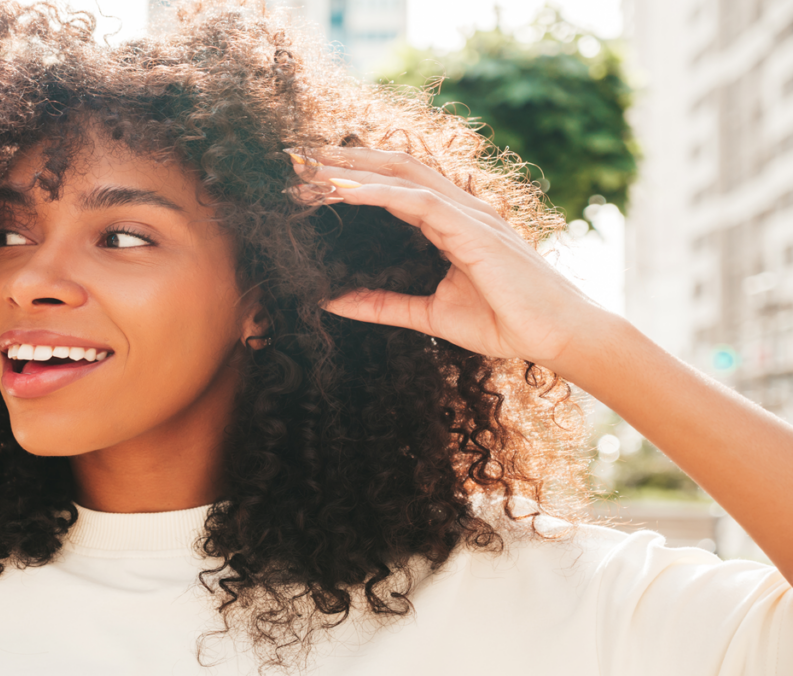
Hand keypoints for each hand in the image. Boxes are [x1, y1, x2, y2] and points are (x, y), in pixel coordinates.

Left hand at [288, 147, 608, 371]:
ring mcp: (468, 214)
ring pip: (400, 177)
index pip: (392, 189)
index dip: (351, 179)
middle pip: (392, 170)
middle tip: (295, 163)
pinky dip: (377, 192)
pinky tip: (343, 191)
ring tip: (308, 171)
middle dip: (343, 162)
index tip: (307, 182)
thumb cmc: (506, 322)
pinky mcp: (474, 230)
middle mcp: (458, 210)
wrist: (557, 336)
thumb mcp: (430, 314)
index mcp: (449, 224)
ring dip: (352, 171)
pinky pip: (418, 201)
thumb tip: (332, 302)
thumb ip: (384, 304)